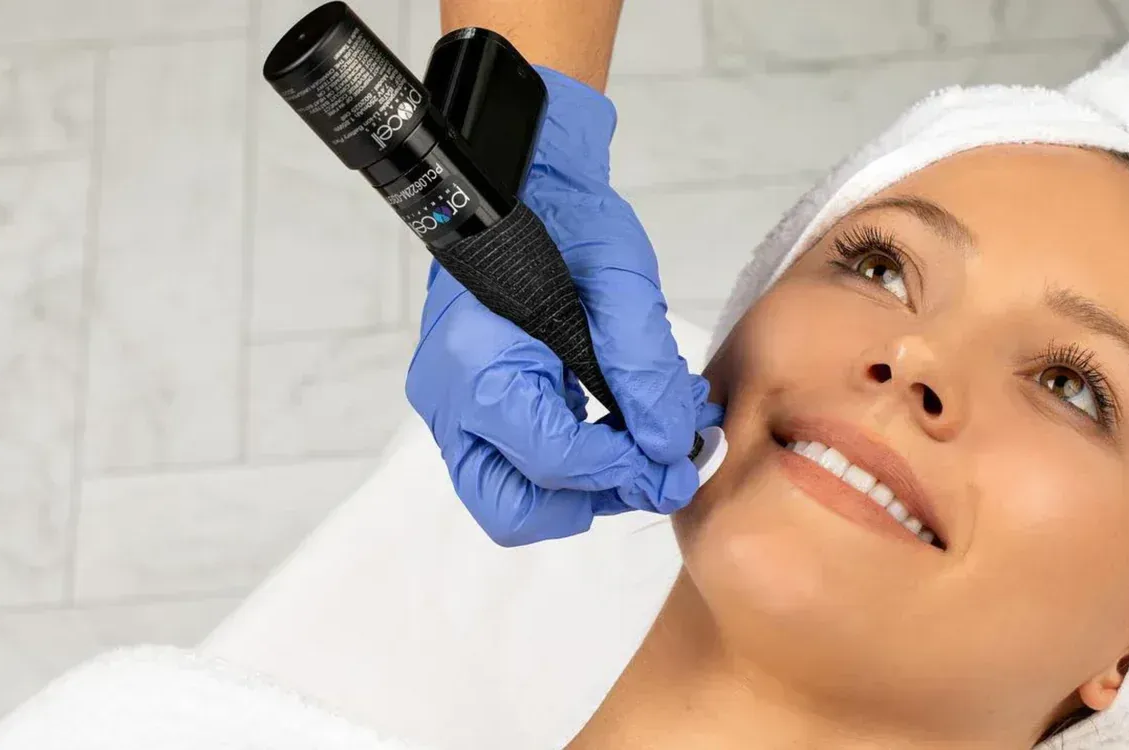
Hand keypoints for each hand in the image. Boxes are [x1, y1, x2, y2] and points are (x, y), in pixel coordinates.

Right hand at [406, 67, 722, 545]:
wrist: (525, 180)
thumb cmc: (565, 219)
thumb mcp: (621, 284)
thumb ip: (645, 372)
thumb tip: (668, 448)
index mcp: (479, 368)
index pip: (555, 462)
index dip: (624, 473)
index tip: (677, 463)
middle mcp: (451, 400)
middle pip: (513, 507)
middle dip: (592, 501)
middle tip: (654, 472)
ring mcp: (455, 407)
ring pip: (511, 495)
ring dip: (586, 487)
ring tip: (651, 444)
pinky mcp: (474, 405)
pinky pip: (516, 462)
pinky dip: (573, 460)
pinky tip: (627, 424)